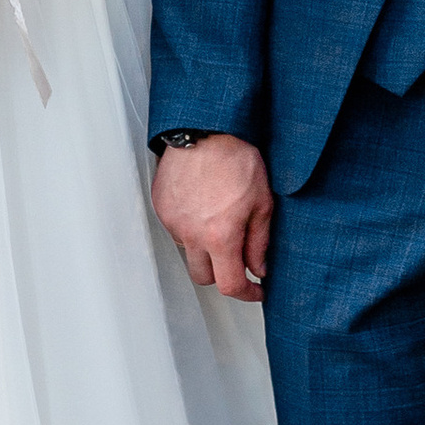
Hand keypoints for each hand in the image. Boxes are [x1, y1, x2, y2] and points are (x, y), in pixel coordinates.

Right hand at [154, 135, 273, 300]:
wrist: (205, 130)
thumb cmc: (236, 159)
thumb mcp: (262, 202)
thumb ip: (259, 242)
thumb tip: (259, 268)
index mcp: (220, 236)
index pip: (230, 285)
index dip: (248, 294)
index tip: (256, 289)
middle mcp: (191, 235)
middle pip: (204, 278)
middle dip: (223, 274)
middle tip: (238, 258)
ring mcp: (173, 223)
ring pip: (189, 253)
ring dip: (204, 250)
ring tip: (219, 222)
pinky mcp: (162, 209)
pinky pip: (176, 232)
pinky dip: (191, 229)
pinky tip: (203, 208)